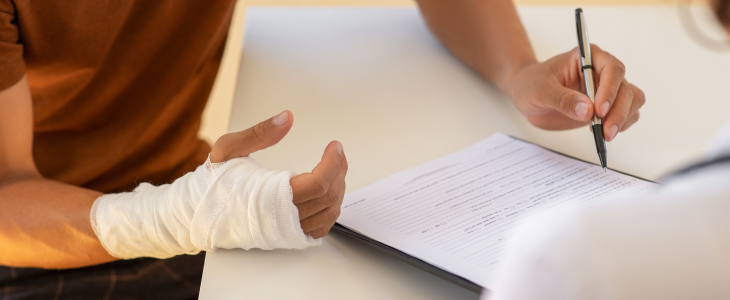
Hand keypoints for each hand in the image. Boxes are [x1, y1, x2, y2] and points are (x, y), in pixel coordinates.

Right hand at [209, 110, 347, 238]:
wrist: (199, 212)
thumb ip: (259, 132)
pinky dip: (331, 208)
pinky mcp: (289, 237)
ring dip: (338, 189)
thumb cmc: (213, 181)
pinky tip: (329, 192)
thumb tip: (287, 117)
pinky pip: (321, 227)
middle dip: (339, 171)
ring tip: (336, 167)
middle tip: (337, 152)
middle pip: (328, 197)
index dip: (333, 163)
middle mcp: (283, 219)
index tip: (335, 145)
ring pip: (328, 213)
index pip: (318, 183)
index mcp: (272, 197)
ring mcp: (288, 231)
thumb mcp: (229, 148)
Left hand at [505, 44, 644, 141]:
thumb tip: (587, 111)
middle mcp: (602, 71)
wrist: (526, 93)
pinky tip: (606, 132)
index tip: (599, 110)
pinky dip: (622, 124)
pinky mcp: (605, 106)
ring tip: (604, 135)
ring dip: (623, 118)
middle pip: (625, 88)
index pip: (612, 69)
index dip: (609, 90)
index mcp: (588, 58)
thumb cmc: (531, 83)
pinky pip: (627, 113)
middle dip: (618, 111)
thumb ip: (562, 99)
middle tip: (605, 132)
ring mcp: (606, 89)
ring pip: (631, 100)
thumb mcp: (540, 90)